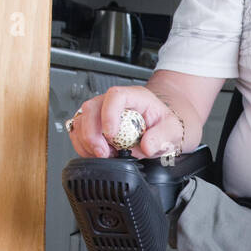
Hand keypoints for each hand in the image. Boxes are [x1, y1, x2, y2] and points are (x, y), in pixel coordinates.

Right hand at [66, 85, 184, 159]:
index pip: (116, 96)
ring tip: (104, 154)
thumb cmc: (164, 125)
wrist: (161, 128)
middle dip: (92, 133)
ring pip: (81, 120)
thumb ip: (162, 137)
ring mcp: (101, 112)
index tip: (112, 135)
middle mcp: (114, 102)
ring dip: (86, 142)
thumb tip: (147, 146)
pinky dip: (83, 146)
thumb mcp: (172, 130)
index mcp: (135, 97)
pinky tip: (98, 154)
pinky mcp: (94, 125)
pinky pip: (78, 133)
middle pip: (91, 107)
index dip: (109, 114)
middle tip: (103, 152)